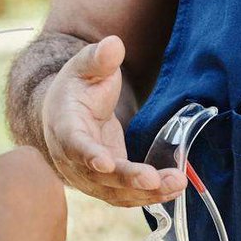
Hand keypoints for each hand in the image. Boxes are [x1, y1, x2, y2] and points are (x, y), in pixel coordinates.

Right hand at [40, 36, 185, 207]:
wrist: (68, 110)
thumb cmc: (78, 86)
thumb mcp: (86, 65)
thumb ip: (99, 58)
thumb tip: (113, 44)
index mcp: (64, 126)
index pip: (73, 143)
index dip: (87, 154)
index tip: (105, 162)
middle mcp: (72, 158)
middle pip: (98, 176)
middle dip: (127, 179)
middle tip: (154, 179)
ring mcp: (89, 176)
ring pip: (114, 193)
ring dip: (145, 193)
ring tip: (176, 184)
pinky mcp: (108, 184)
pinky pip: (126, 195)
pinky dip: (150, 196)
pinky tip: (174, 189)